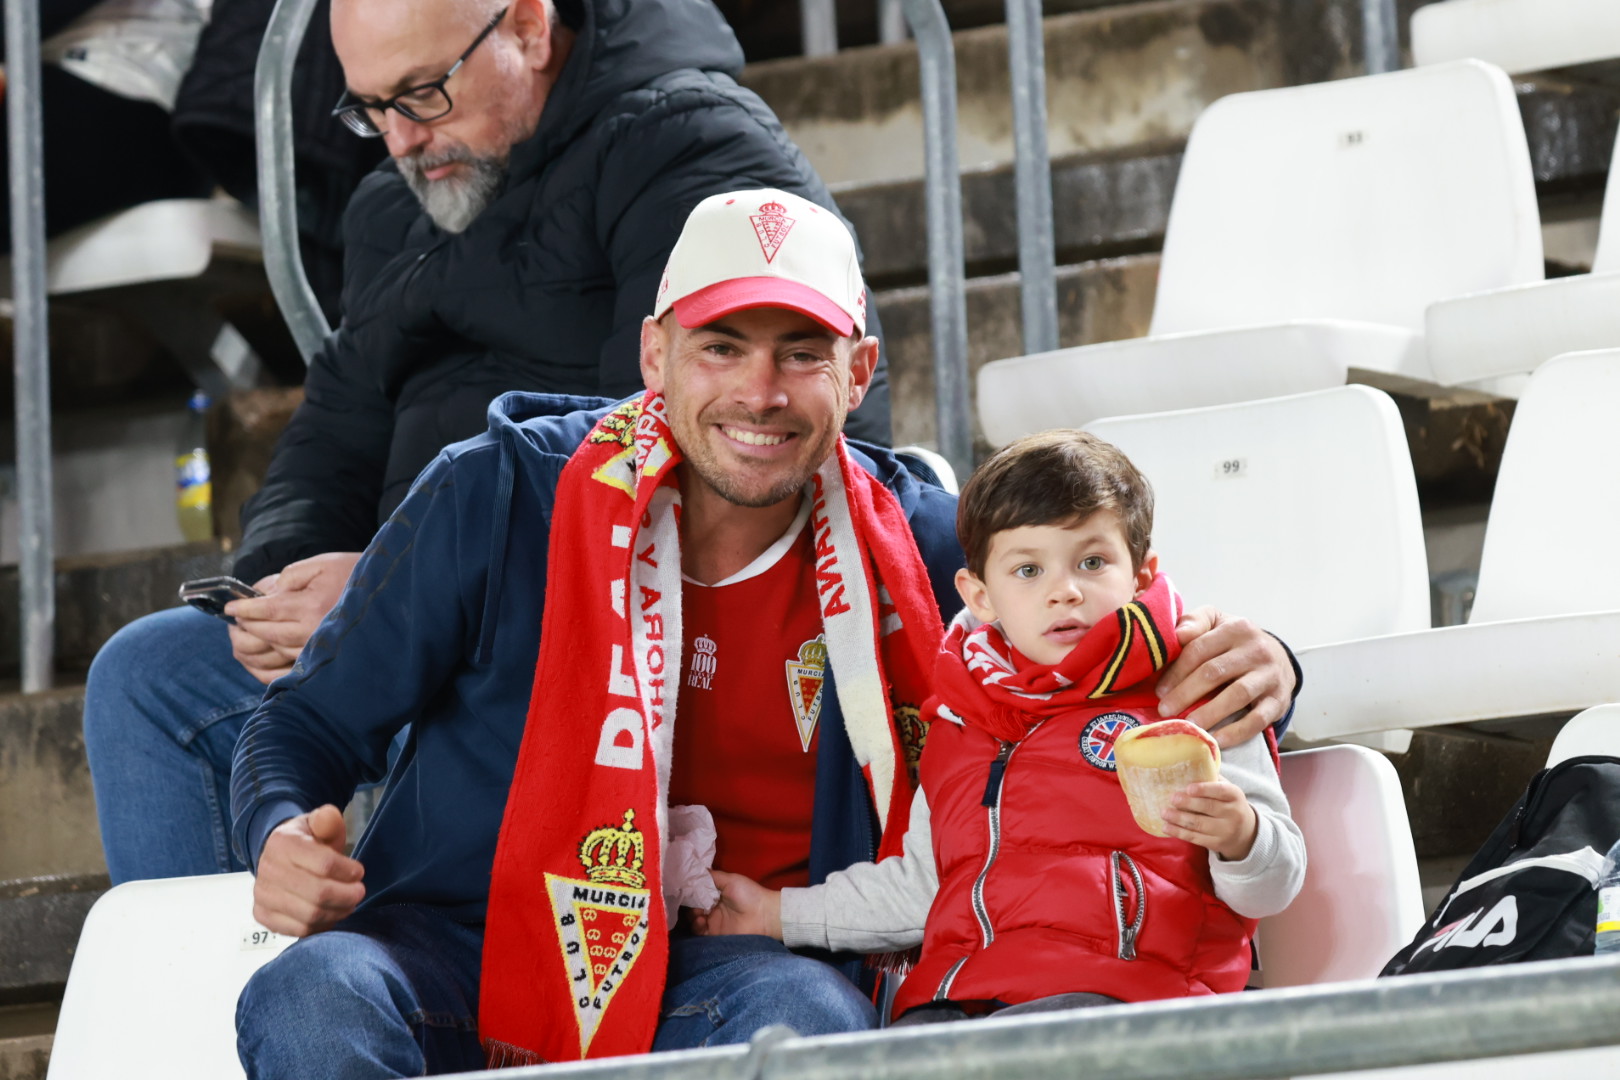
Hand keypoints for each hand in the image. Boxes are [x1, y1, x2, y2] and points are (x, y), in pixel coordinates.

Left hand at [226, 553, 362, 684]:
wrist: (390, 594)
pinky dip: (272, 665)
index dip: (244, 609)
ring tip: (245, 633)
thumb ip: (290, 575)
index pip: (267, 610)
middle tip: (236, 618)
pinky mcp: (326, 660)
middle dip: (247, 625)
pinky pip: (291, 668)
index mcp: (311, 605)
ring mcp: (320, 650)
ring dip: (256, 643)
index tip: (229, 608)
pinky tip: (263, 656)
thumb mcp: (321, 563)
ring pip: (277, 651)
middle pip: (268, 633)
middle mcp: (314, 631)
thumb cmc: (355, 574)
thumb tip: (269, 593)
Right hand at [251, 804, 365, 936]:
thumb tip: (328, 817)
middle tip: (359, 892)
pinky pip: (298, 930)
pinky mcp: (262, 915)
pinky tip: (331, 914)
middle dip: (347, 895)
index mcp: (282, 843)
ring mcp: (262, 895)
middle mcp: (267, 870)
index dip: (348, 871)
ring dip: (337, 912)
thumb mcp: (318, 822)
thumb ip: (327, 819)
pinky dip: (321, 926)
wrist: (278, 857)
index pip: (324, 864)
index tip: (359, 872)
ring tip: (349, 904)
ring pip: (309, 915)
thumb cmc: (307, 840)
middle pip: (318, 893)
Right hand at [688, 870, 781, 939]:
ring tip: (699, 913)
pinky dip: (697, 927)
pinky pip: (700, 932)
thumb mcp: (731, 880)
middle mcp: (712, 907)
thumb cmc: (749, 894)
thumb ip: (712, 877)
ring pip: (694, 919)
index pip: (697, 893)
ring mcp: (713, 921)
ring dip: (692, 916)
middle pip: (693, 906)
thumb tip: (695, 871)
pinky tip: (701, 921)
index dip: (691, 891)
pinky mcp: (715, 934)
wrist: (764, 915)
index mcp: (716, 894)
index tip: (685, 890)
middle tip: (694, 904)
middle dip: (690, 905)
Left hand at [1155, 607, 1294, 747]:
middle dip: (1185, 693)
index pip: (1200, 649)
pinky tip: (1216, 740)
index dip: (1177, 671)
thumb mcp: (1217, 622)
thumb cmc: (1236, 642)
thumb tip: (1177, 634)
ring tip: (1189, 725)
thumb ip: (1195, 622)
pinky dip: (1236, 732)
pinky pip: (1257, 719)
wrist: (1279, 658)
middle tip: (1165, 710)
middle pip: (1215, 672)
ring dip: (1209, 713)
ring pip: (1237, 695)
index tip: (1159, 690)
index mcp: (1236, 628)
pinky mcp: (1278, 700)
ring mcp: (1270, 676)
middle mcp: (1256, 650)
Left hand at [1163, 780, 1257, 860]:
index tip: (1189, 788)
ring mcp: (1226, 830)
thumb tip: (1188, 764)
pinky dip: (1179, 832)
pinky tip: (1166, 827)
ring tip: (1164, 813)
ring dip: (1179, 818)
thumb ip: (1212, 779)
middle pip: (1208, 807)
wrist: (1246, 833)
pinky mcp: (1217, 844)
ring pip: (1199, 824)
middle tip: (1172, 798)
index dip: (1204, 789)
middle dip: (1188, 803)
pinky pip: (1196, 838)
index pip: (1221, 790)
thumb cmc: (1229, 804)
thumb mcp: (1228, 790)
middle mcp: (1233, 813)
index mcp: (1235, 795)